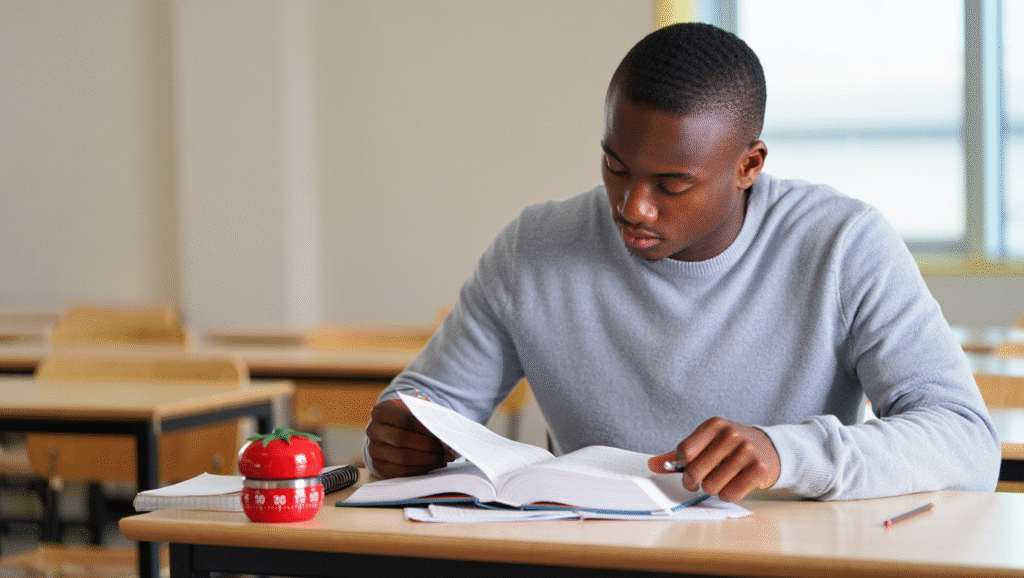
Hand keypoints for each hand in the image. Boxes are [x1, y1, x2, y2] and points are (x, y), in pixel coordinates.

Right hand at [365, 398, 454, 477]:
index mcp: (381, 411)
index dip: (424, 427)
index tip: (442, 433)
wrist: (392, 431)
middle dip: (427, 445)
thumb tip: (444, 429)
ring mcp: (374, 450)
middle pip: (401, 439)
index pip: (404, 419)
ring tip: (444, 458)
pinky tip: (433, 464)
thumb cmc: (408, 418)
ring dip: (427, 459)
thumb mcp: (415, 410)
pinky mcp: (379, 466)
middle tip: (446, 449)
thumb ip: (427, 416)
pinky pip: (401, 472)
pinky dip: (420, 469)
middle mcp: (373, 430)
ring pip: (401, 458)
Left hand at [648, 417, 779, 501]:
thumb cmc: (730, 448)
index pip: (684, 451)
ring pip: (712, 485)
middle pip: (696, 471)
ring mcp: (747, 450)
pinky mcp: (759, 468)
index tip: (688, 469)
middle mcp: (730, 434)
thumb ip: (678, 455)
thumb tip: (651, 464)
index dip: (682, 466)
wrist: (769, 449)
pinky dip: (728, 495)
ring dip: (713, 489)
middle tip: (701, 481)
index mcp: (714, 425)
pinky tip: (733, 485)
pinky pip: (731, 493)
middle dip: (694, 482)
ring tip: (720, 480)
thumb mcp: (706, 444)